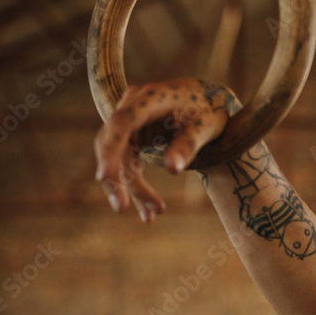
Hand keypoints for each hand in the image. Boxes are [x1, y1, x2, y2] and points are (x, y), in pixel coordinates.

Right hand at [94, 78, 239, 222]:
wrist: (211, 103)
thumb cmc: (211, 110)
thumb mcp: (206, 126)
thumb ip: (188, 145)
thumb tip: (172, 170)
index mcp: (149, 97)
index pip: (121, 123)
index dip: (110, 149)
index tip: (104, 177)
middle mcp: (132, 106)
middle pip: (111, 142)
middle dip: (115, 177)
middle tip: (121, 209)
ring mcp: (130, 122)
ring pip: (119, 158)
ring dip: (132, 188)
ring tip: (152, 216)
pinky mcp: (133, 137)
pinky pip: (128, 165)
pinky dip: (138, 187)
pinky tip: (149, 212)